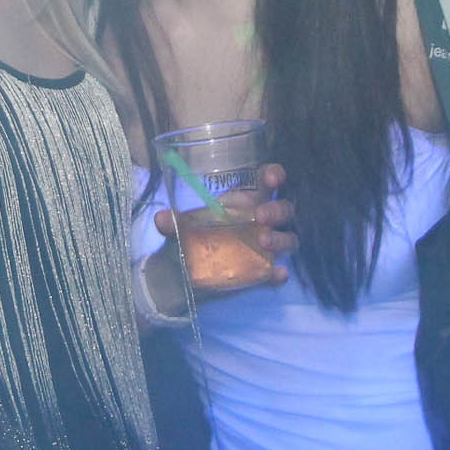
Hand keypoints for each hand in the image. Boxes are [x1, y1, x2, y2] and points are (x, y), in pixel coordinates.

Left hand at [154, 163, 297, 295]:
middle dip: (277, 209)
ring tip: (263, 241)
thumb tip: (162, 218)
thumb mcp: (179, 228)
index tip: (272, 178)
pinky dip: (279, 273)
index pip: (267, 182)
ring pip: (288, 238)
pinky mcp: (261, 271)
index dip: (274, 175)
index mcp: (244, 201)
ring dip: (280, 238)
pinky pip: (276, 272)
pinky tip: (277, 274)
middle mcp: (260, 221)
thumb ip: (172, 223)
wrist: (182, 271)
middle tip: (260, 216)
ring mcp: (264, 247)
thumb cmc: (190, 236)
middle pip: (283, 209)